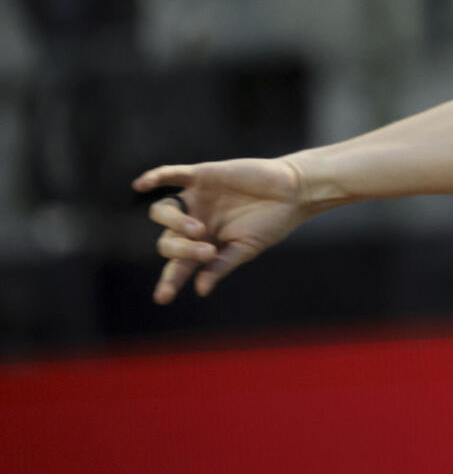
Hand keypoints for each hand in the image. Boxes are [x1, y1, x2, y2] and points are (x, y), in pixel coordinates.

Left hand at [134, 157, 308, 304]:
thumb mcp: (246, 248)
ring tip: (198, 230)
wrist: (291, 192)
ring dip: (174, 223)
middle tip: (207, 252)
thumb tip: (201, 289)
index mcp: (203, 245)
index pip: (178, 266)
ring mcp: (195, 199)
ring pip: (163, 210)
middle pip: (167, 240)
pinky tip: (140, 185)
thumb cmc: (271, 223)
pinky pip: (171, 175)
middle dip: (182, 250)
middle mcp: (193, 223)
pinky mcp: (202, 176)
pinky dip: (154, 177)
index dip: (169, 281)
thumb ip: (221, 265)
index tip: (164, 298)